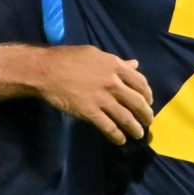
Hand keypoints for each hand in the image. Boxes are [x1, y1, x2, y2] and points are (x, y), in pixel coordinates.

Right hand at [0, 43, 154, 144]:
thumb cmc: (67, 58)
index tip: (148, 101)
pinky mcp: (90, 112)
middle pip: (137, 102)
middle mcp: (112, 83)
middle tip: (148, 121)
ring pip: (126, 117)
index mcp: (115, 66)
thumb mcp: (95, 54)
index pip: (140, 82)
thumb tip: (134, 64)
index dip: (147, 94)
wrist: (46, 71)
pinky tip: (120, 140)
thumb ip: (117, 62)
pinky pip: (108, 127)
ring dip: (135, 128)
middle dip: (146, 114)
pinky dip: (117, 135)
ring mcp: (102, 99)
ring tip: (138, 134)